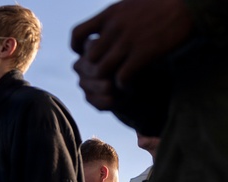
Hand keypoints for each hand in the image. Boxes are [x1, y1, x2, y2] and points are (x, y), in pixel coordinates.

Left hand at [71, 0, 191, 108]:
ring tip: (117, 83)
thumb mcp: (132, 4)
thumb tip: (103, 28)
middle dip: (95, 69)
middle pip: (90, 58)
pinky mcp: (144, 54)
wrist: (191, 5)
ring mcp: (128, 41)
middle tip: (106, 75)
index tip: (84, 54)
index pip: (78, 34)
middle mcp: (115, 27)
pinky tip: (130, 85)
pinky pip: (122, 78)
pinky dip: (123, 85)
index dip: (77, 48)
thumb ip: (116, 18)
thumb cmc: (164, 4)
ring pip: (102, 70)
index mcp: (111, 13)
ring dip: (108, 80)